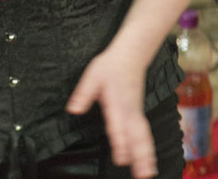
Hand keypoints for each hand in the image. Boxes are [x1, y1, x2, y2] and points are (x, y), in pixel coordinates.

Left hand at [66, 48, 156, 178]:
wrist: (130, 56)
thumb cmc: (110, 66)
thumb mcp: (92, 76)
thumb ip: (83, 94)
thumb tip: (73, 110)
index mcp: (116, 104)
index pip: (118, 126)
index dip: (120, 143)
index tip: (121, 160)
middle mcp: (129, 112)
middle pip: (136, 137)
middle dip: (139, 157)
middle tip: (142, 176)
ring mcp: (136, 113)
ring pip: (143, 137)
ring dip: (147, 156)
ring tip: (148, 174)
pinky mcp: (139, 114)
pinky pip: (146, 134)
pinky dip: (149, 148)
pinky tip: (150, 161)